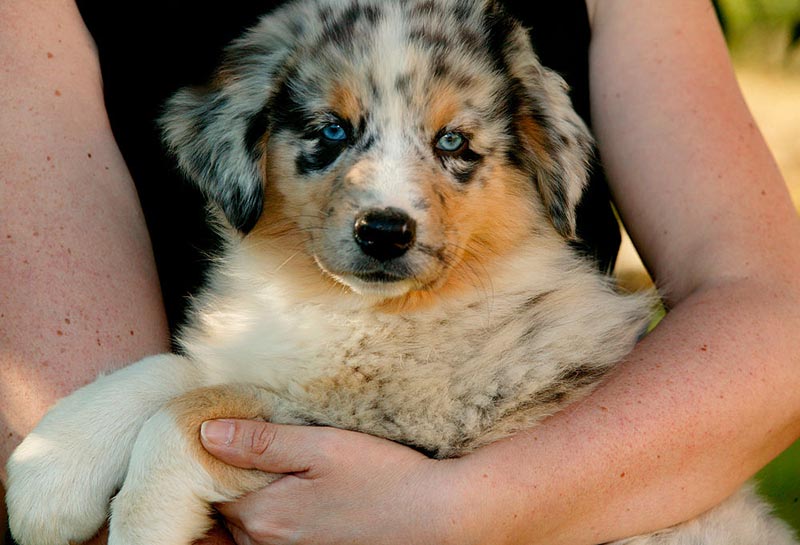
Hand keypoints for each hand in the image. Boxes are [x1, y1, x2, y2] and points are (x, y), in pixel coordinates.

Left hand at [200, 419, 470, 544]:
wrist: (437, 517)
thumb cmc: (385, 478)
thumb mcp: (324, 447)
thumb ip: (263, 442)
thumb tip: (207, 434)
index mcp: (265, 515)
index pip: (208, 485)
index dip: (211, 456)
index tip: (225, 430)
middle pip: (225, 510)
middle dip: (228, 478)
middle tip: (249, 443)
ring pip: (246, 527)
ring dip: (250, 498)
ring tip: (274, 467)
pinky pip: (271, 537)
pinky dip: (271, 516)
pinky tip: (295, 493)